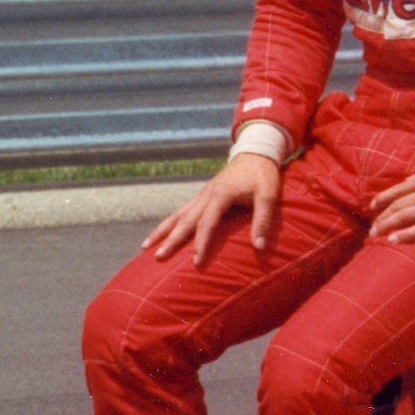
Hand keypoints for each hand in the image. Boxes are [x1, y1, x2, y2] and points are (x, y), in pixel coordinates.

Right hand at [142, 151, 278, 263]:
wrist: (255, 152)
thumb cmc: (263, 175)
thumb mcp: (268, 196)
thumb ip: (264, 220)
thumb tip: (260, 246)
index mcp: (221, 195)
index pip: (207, 223)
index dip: (201, 243)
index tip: (196, 262)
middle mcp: (206, 195)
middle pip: (185, 220)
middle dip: (171, 240)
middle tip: (158, 256)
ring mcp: (202, 194)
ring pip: (178, 214)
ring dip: (162, 230)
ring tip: (145, 246)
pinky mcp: (202, 195)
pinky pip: (182, 210)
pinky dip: (170, 222)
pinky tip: (161, 232)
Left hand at [367, 158, 414, 245]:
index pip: (401, 188)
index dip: (384, 198)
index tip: (374, 206)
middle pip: (399, 204)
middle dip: (382, 216)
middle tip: (372, 227)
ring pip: (405, 216)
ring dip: (387, 225)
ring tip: (376, 234)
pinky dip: (405, 235)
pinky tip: (394, 240)